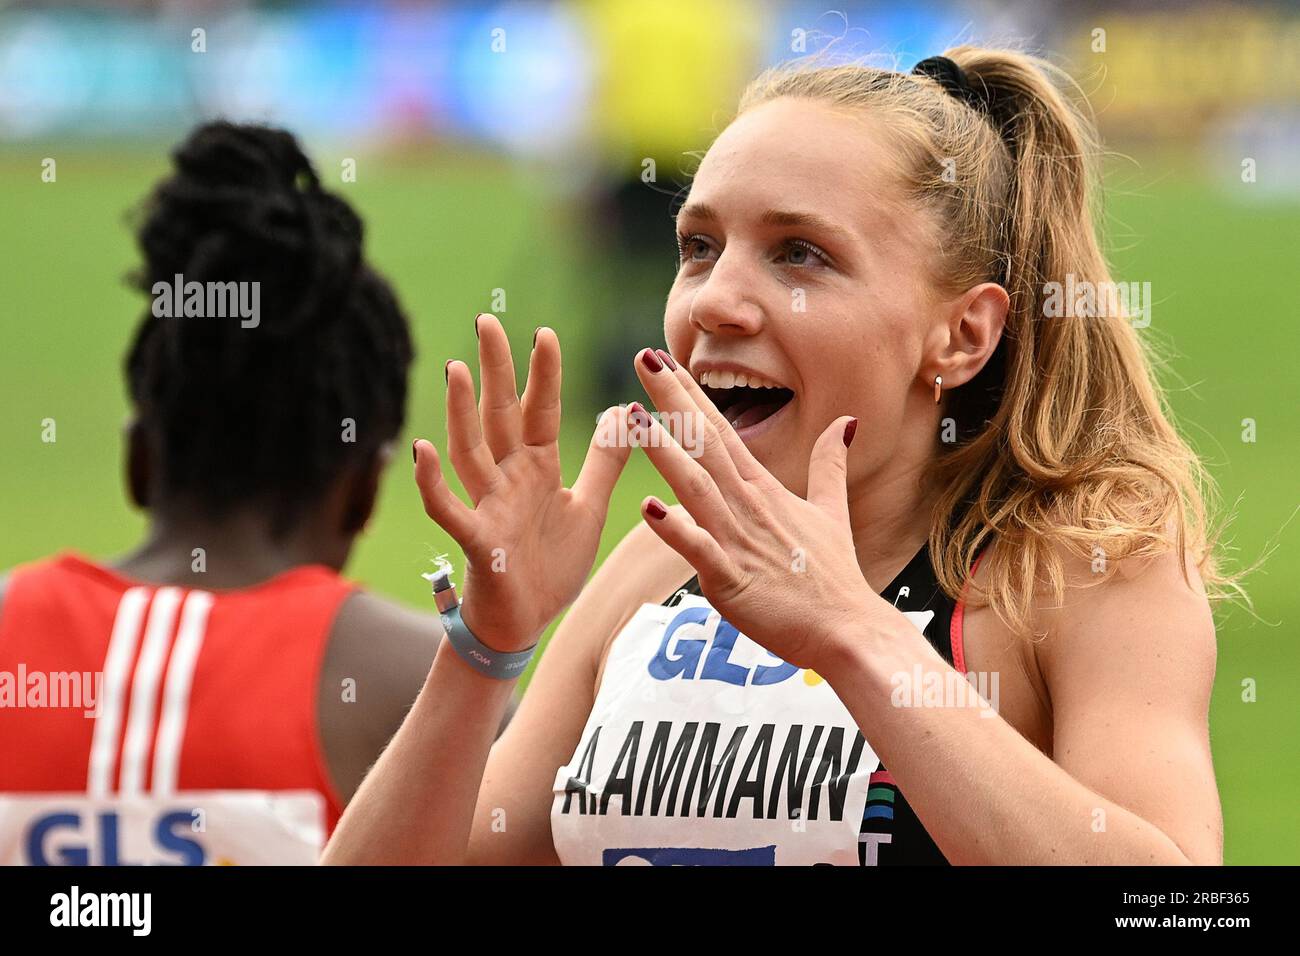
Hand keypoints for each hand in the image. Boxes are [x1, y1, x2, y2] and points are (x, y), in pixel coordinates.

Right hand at [412, 315, 630, 652]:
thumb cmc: (550, 565)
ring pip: (470, 452)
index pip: (539, 411)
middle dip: (494, 372)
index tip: (543, 332)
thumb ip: (604, 460)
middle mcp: (508, 479)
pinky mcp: (477, 541)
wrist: (526, 623)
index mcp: (536, 467)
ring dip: (460, 412)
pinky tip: (422, 450)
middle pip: (498, 417)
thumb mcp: (589, 506)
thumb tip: (623, 409)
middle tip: (485, 322)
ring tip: (454, 369)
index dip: (542, 375)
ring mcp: (488, 507)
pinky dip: (433, 482)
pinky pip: (449, 508)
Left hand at [627, 348, 885, 669]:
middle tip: (644, 357)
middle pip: (704, 443)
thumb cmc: (834, 577)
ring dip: (663, 451)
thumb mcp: (832, 511)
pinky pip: (700, 549)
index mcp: (763, 489)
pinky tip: (649, 508)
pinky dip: (675, 529)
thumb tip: (845, 423)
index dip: (690, 394)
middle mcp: (747, 505)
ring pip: (695, 486)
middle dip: (673, 400)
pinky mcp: (732, 578)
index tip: (664, 361)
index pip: (720, 430)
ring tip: (632, 418)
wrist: (849, 630)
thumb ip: (829, 465)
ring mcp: (738, 540)